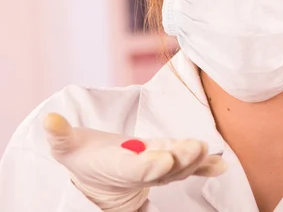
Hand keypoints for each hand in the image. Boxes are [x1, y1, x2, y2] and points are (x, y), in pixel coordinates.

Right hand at [43, 113, 226, 211]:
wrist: (100, 174)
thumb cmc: (84, 156)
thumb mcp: (68, 146)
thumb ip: (60, 134)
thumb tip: (49, 119)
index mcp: (119, 167)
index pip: (136, 168)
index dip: (149, 165)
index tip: (163, 159)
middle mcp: (142, 171)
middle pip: (164, 169)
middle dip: (180, 159)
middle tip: (195, 149)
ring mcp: (159, 167)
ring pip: (180, 168)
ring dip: (195, 160)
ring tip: (209, 151)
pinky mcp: (171, 161)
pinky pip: (190, 167)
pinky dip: (206, 166)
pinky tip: (221, 165)